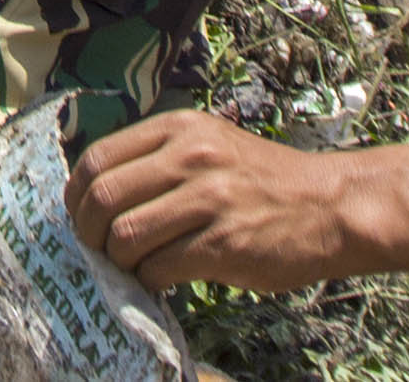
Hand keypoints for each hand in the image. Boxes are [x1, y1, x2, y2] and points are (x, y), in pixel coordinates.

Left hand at [67, 111, 408, 291]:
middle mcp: (189, 155)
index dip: (77, 196)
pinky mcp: (224, 244)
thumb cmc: (263, 181)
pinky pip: (159, 268)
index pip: (97, 158)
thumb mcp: (208, 145)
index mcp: (178, 127)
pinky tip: (165, 279)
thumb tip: (95, 195)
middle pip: (101, 197)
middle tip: (101, 251)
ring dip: (120, 262)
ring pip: (125, 236)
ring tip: (136, 267)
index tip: (81, 218)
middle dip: (89, 233)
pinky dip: (151, 281)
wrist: (331, 205)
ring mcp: (208, 199)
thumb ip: (158, 159)